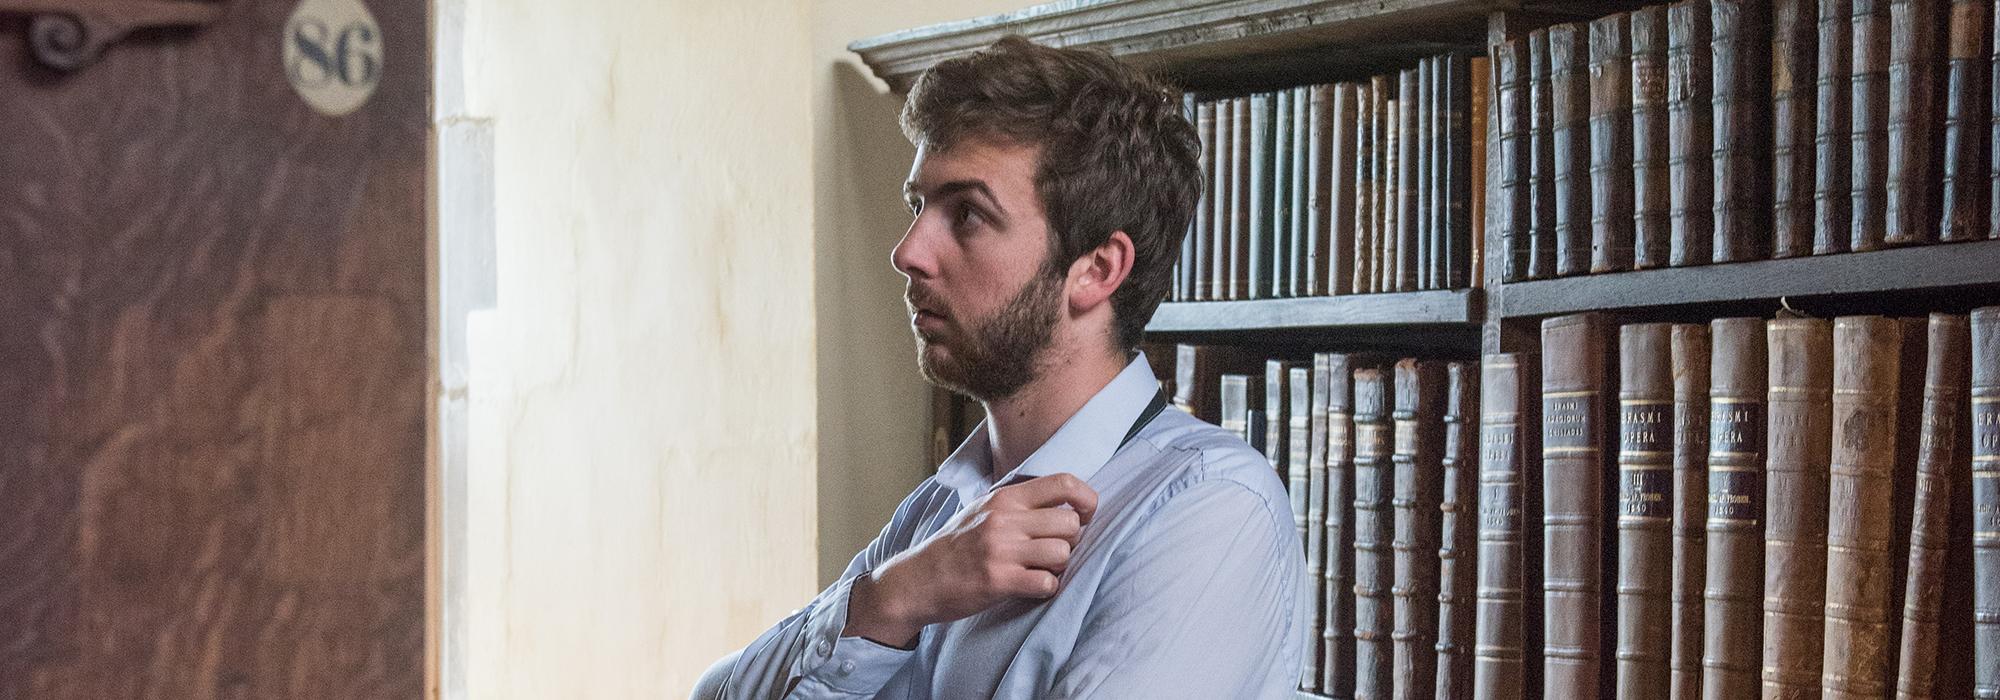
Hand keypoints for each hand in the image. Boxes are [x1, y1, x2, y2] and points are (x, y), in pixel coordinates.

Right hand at [845, 473, 1098, 647]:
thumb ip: (1020, 503)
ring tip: (1039, 570)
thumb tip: (1066, 500)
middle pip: (1071, 524)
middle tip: (1053, 552)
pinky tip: (1031, 586)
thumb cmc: (956, 546)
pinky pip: (1047, 582)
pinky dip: (1046, 588)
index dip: (1086, 500)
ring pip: (1062, 553)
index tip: (1084, 516)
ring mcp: (1001, 549)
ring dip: (1057, 567)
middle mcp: (1005, 518)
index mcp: (1005, 497)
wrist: (918, 579)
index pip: (1065, 483)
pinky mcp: (998, 579)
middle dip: (1070, 542)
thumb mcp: (984, 510)